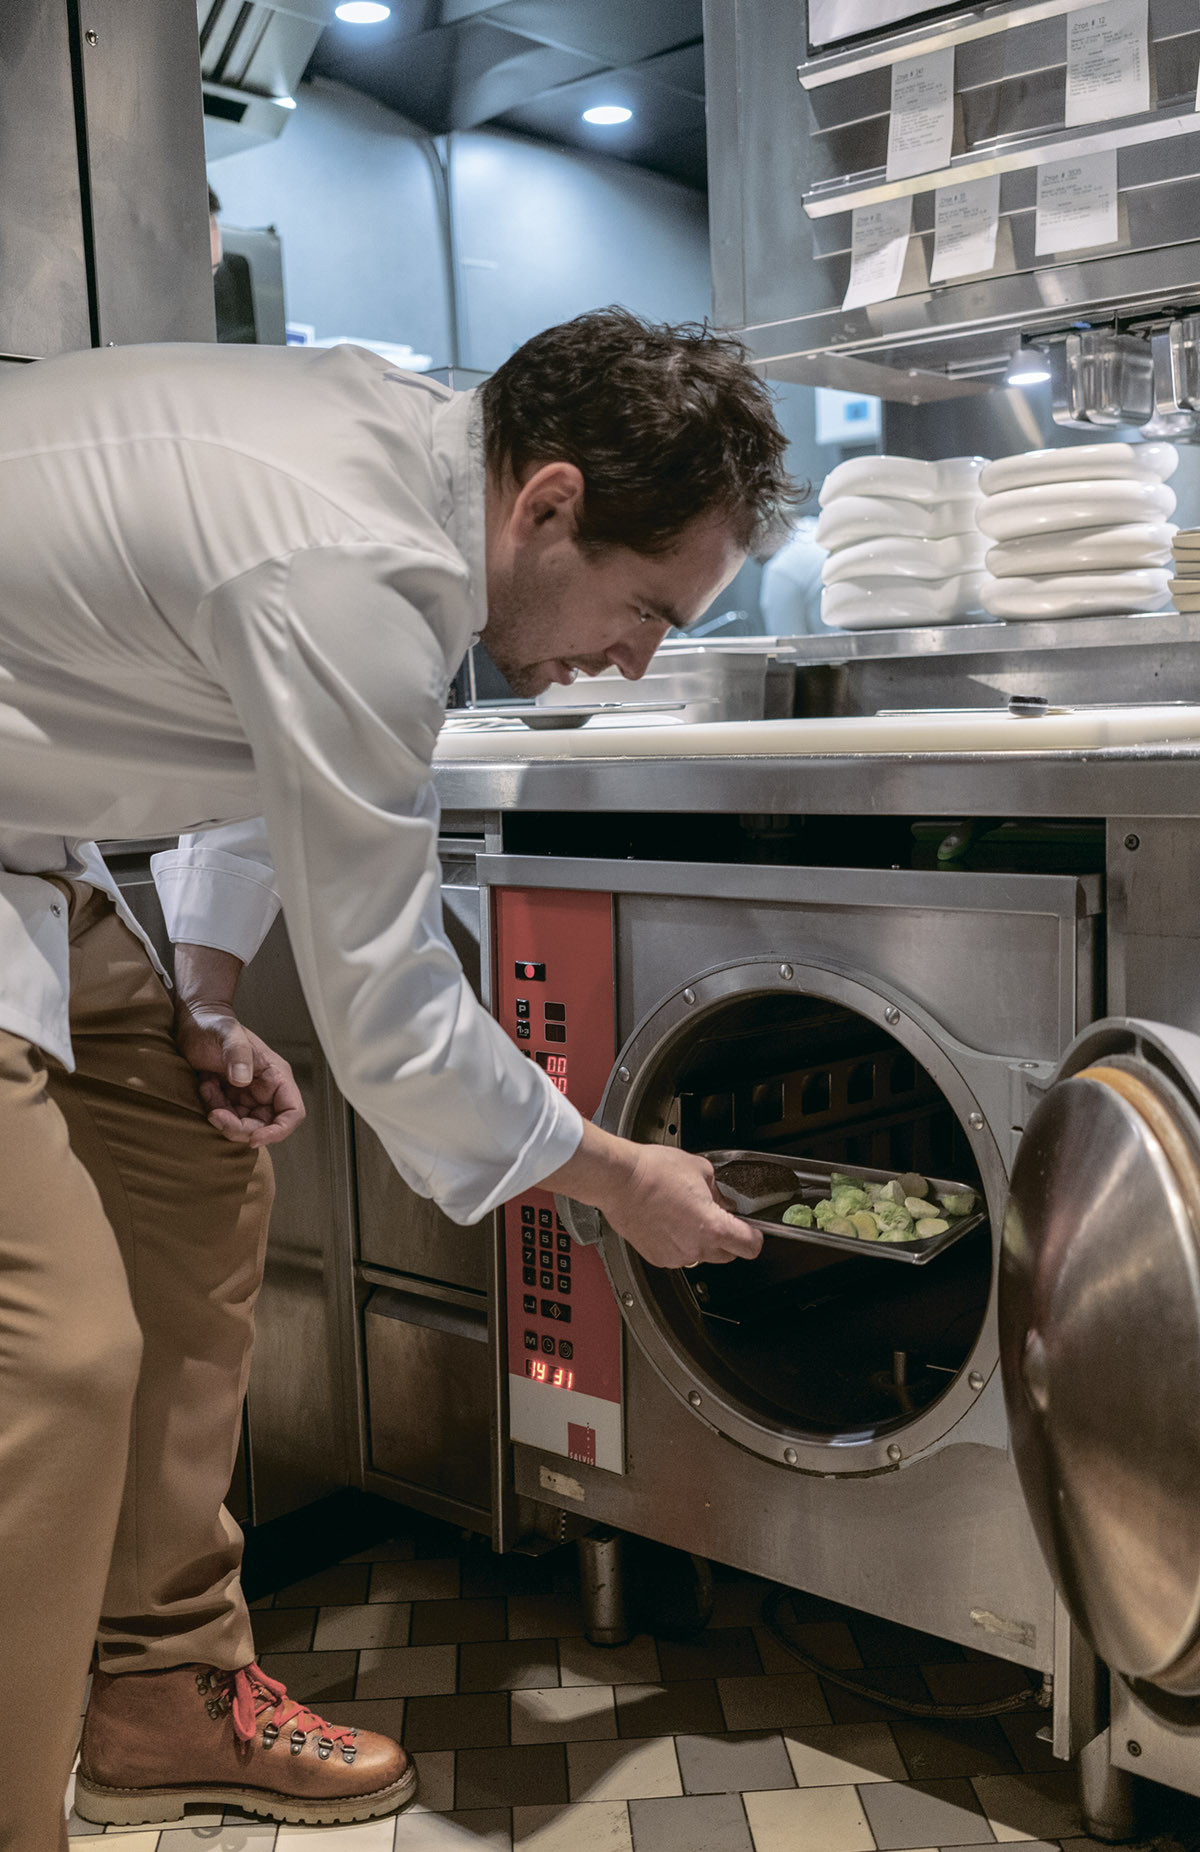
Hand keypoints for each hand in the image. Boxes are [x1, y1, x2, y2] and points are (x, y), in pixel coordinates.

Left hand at [174, 997, 305, 1146]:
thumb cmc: (215, 1023)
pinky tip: (205, 1087)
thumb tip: (243, 1080)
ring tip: (208, 1089)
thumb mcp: (228, 1034)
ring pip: (243, 1126)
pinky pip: (226, 1117)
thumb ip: (238, 1054)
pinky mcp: (231, 1099)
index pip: (292, 1113)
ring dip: (222, 1116)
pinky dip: (213, 1109)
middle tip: (215, 1115)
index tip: (255, 1138)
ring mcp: (248, 1096)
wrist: (194, 1021)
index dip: (278, 1131)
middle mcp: (265, 1090)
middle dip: (239, 1128)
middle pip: (264, 1126)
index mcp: (275, 1076)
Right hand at [601, 1143, 761, 1268]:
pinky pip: (678, 1254)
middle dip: (727, 1238)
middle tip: (717, 1216)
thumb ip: (718, 1190)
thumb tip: (720, 1199)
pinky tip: (669, 1221)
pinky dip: (678, 1243)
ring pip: (701, 1255)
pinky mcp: (656, 1257)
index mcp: (713, 1227)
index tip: (751, 1229)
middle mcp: (695, 1248)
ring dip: (701, 1240)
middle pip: (728, 1255)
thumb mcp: (701, 1170)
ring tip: (686, 1214)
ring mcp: (675, 1255)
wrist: (619, 1179)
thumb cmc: (654, 1171)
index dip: (754, 1237)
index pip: (750, 1247)